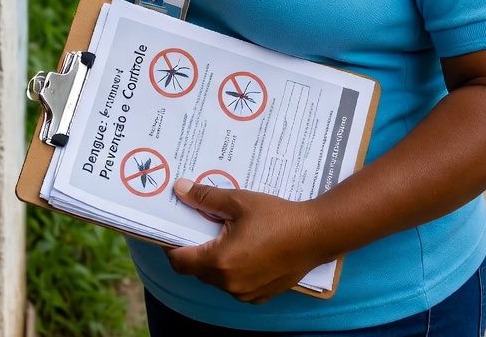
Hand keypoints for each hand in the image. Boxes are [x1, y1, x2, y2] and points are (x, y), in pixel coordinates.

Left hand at [168, 178, 323, 303]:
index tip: (174, 229)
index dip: (171, 246)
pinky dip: (234, 270)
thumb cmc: (276, 216)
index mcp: (220, 262)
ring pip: (217, 279)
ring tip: (227, 234)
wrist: (315, 234)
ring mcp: (246, 294)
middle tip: (202, 225)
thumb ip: (206, 197)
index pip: (180, 261)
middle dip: (196, 249)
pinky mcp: (260, 296)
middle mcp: (229, 284)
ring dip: (215, 261)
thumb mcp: (239, 201)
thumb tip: (180, 189)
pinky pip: (236, 285)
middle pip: (198, 270)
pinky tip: (246, 249)